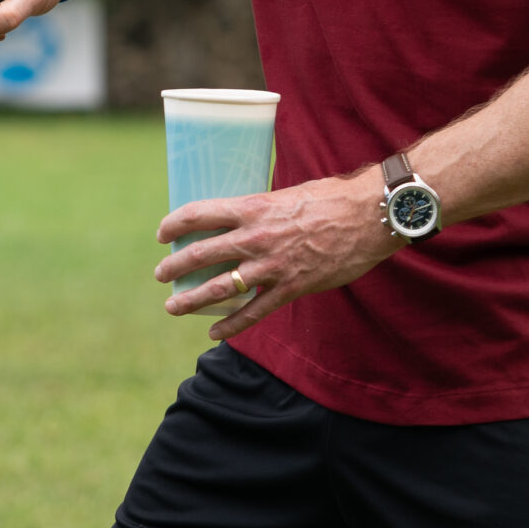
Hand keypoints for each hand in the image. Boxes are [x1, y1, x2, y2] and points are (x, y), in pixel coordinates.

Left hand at [153, 169, 399, 341]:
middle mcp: (255, 237)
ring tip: (173, 307)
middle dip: (174, 267)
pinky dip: (231, 326)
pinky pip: (253, 312)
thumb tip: (244, 215)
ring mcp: (271, 266)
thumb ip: (262, 207)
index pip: (199, 214)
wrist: (368, 217)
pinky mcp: (290, 288)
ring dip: (191, 300)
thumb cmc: (330, 198)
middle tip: (160, 275)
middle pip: (201, 254)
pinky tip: (214, 333)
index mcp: (252, 207)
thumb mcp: (286, 194)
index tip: (162, 234)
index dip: (175, 224)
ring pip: (220, 288)